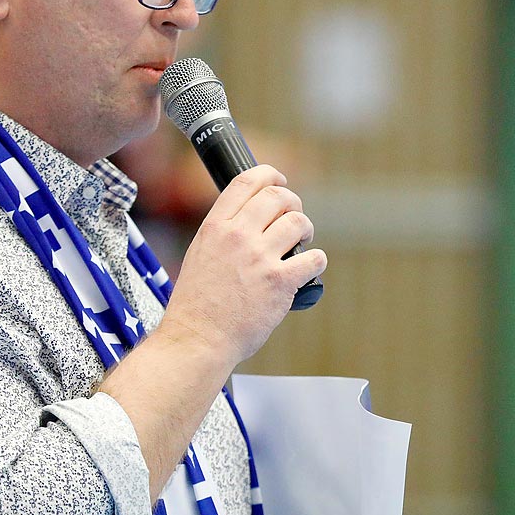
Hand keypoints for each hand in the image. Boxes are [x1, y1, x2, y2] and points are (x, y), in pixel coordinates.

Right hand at [159, 165, 325, 365]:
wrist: (197, 339)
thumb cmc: (197, 304)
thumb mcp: (200, 254)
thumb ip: (223, 234)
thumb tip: (252, 220)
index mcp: (215, 227)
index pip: (246, 182)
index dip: (270, 174)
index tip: (280, 180)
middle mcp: (238, 236)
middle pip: (278, 197)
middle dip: (293, 203)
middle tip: (294, 217)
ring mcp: (259, 258)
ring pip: (299, 223)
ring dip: (306, 229)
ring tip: (303, 241)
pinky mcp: (280, 282)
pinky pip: (314, 258)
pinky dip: (317, 259)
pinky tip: (310, 265)